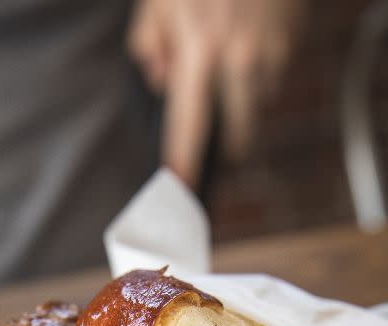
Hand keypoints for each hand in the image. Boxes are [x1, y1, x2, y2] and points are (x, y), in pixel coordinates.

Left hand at [128, 0, 304, 187]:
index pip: (189, 127)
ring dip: (243, 109)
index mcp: (198, 54)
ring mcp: (272, 50)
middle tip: (212, 156)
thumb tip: (159, 84)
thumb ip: (150, 49)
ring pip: (260, 103)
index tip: (178, 190)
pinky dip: (261, 79)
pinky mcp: (292, 38)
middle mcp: (240, 59)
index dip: (184, 163)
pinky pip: (276, 76)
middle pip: (237, 130)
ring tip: (224, 98)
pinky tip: (245, 62)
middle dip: (224, 147)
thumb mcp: (155, 5)